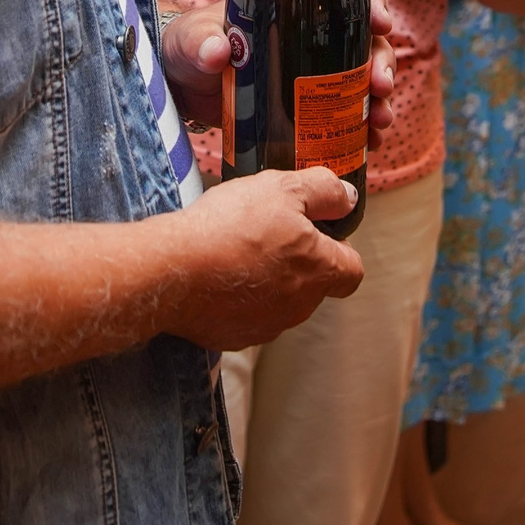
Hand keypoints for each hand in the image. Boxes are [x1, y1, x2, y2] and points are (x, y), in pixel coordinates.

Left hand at [162, 0, 399, 147]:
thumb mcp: (193, 40)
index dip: (371, 6)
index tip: (382, 24)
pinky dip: (361, 127)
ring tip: (380, 123)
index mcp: (290, 10)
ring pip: (360, 81)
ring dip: (377, 101)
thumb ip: (204, 42)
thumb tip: (218, 52)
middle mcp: (308, 39)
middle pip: (363, 44)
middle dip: (381, 63)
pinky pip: (344, 115)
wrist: (178, 85)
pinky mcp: (303, 108)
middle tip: (380, 87)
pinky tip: (370, 142)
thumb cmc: (187, 48)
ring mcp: (310, 75)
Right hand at [167, 168, 365, 350]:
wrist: (172, 270)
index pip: (352, 271)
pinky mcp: (234, 337)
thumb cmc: (230, 226)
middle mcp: (299, 307)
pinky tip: (216, 275)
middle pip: (314, 284)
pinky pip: (246, 315)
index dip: (341, 248)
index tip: (317, 230)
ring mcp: (266, 326)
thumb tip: (347, 198)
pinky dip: (238, 298)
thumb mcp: (283, 188)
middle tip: (267, 231)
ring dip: (268, 279)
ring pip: (281, 300)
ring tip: (236, 250)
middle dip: (298, 260)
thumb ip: (324, 190)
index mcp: (318, 271)